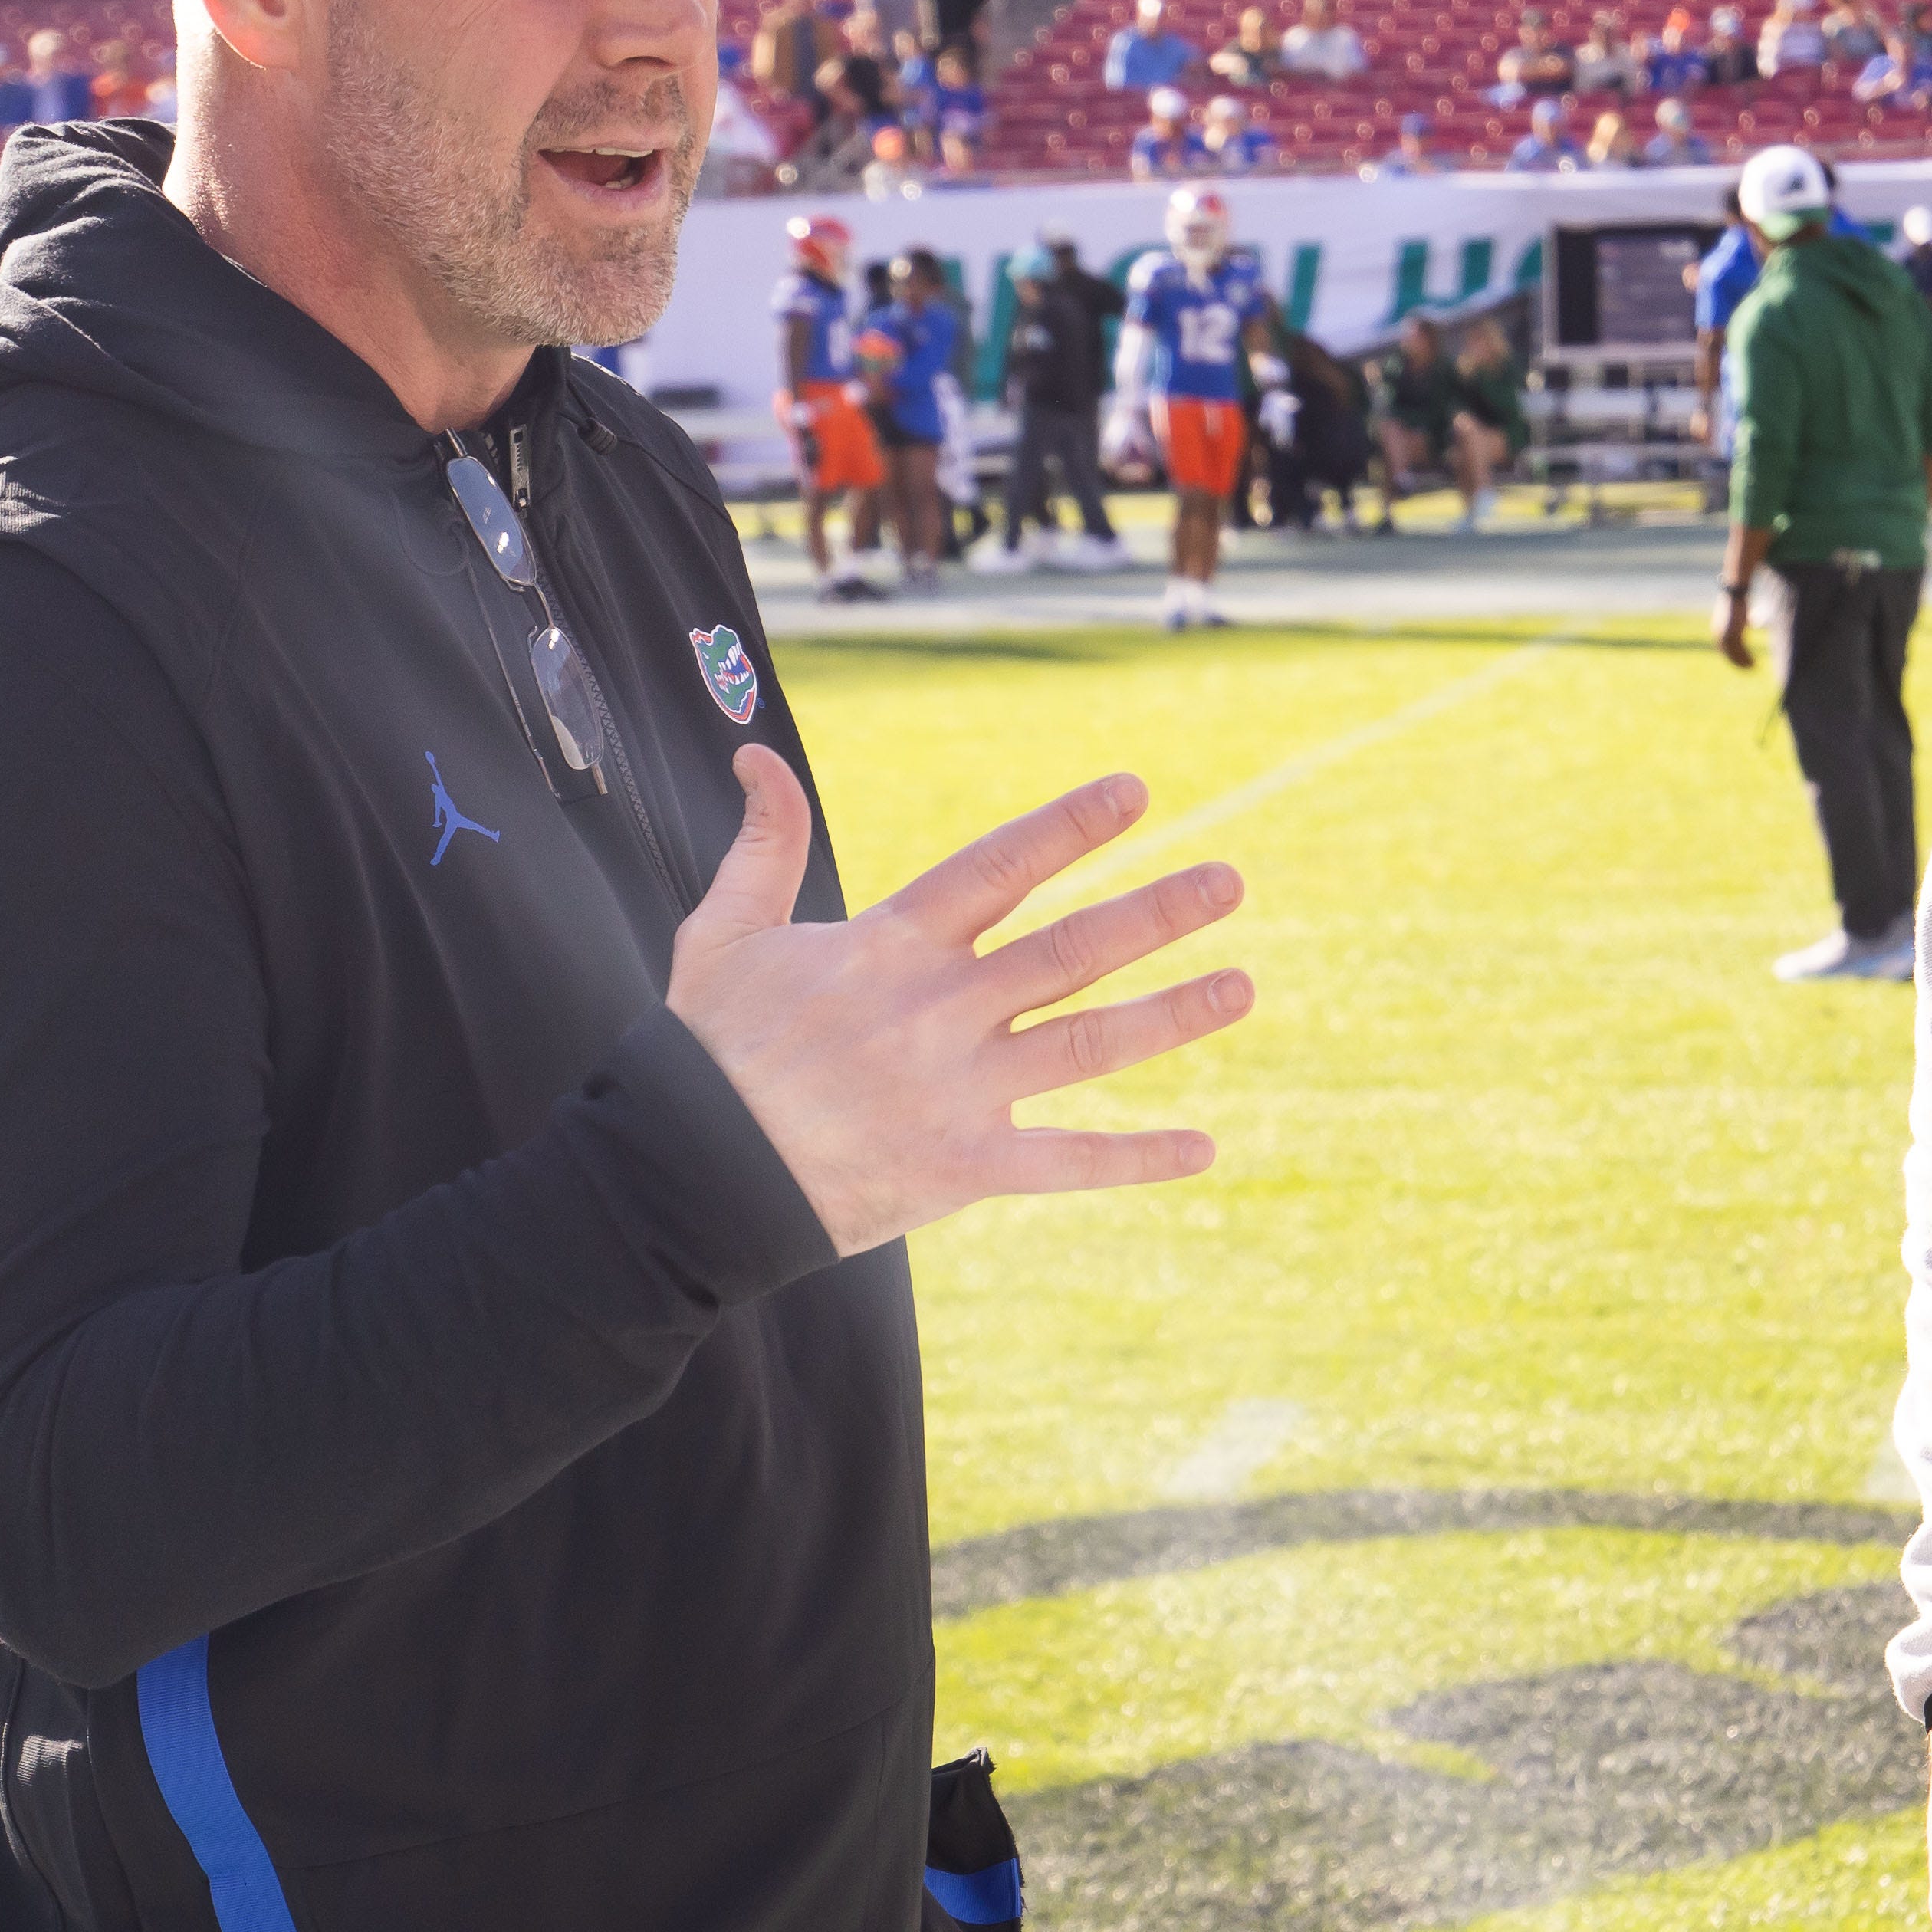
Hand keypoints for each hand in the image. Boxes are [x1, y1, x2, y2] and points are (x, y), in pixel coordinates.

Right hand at [666, 749, 1249, 1256]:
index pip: (998, 868)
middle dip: (1155, 912)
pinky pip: (1067, 1163)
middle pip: (1069, 951)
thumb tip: (756, 757)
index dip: (1068, 827)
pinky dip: (1137, 1160)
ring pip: (1089, 1044)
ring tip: (1244, 984)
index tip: (1135, 793)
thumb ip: (760, 845)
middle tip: (1229, 882)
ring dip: (1173, 1015)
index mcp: (890, 945)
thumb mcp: (723, 933)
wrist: (687, 1173)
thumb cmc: (703, 1050)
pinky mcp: (963, 1168)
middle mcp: (939, 1010)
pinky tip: (1203, 1150)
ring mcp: (957, 1090)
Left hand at [1713, 580, 1753, 671]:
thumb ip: (1745, 619)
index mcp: (1719, 630)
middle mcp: (1719, 634)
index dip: (1734, 657)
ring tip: (1752, 666)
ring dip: (1743, 662)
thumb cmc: (1739, 599)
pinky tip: (1752, 661)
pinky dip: (1745, 657)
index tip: (1742, 662)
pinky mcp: (1731, 632)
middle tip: (1748, 668)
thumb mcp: (1741, 612)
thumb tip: (1752, 621)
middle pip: (1728, 653)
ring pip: (1734, 654)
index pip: (1725, 648)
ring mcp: (1724, 634)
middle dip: (1738, 662)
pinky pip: (1738, 650)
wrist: (1734, 592)